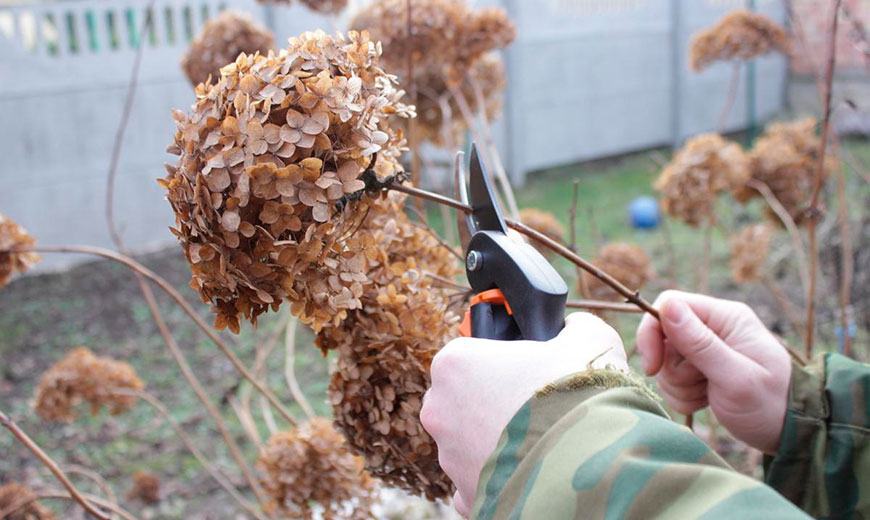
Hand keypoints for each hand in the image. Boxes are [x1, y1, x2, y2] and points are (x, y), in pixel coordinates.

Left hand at [421, 312, 627, 516]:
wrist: (589, 461)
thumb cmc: (579, 392)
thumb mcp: (589, 340)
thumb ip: (576, 327)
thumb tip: (575, 329)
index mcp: (456, 362)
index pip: (470, 353)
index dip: (503, 359)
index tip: (528, 368)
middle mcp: (440, 408)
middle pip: (465, 399)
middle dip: (495, 401)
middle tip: (537, 404)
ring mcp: (449, 455)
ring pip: (469, 442)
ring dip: (497, 440)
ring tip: (541, 440)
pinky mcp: (466, 493)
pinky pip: (475, 483)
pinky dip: (497, 478)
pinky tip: (528, 471)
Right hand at [636, 290, 790, 453]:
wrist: (789, 433)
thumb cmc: (770, 404)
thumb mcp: (735, 377)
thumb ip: (700, 343)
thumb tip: (667, 305)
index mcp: (725, 317)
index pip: (669, 304)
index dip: (652, 333)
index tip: (653, 367)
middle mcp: (713, 327)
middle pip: (663, 337)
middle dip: (672, 368)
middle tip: (700, 385)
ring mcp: (706, 349)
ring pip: (666, 362)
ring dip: (679, 386)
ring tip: (707, 396)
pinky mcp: (700, 369)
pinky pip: (672, 379)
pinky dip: (682, 395)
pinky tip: (706, 401)